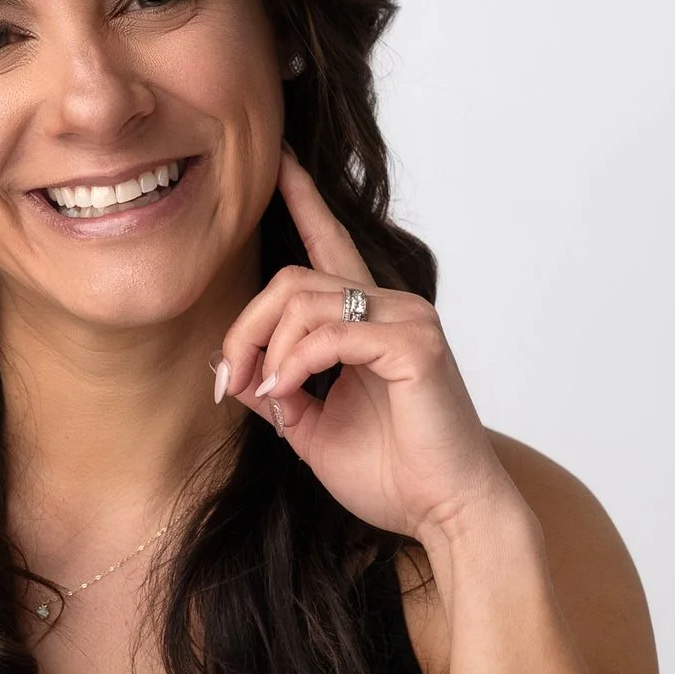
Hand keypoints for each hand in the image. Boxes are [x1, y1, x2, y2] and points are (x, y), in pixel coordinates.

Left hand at [215, 146, 513, 541]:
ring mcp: (408, 319)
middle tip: (227, 380)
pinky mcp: (416, 344)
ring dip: (266, 350)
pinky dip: (295, 363)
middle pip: (292, 280)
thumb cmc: (394, 476)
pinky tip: (284, 393)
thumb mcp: (311, 430)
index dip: (302, 200)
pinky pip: (331, 334)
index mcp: (371, 320)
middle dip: (245, 328)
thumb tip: (231, 370)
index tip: (279, 158)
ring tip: (262, 394)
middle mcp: (393, 306)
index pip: (330, 244)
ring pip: (305, 301)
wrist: (447, 515)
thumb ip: (277, 392)